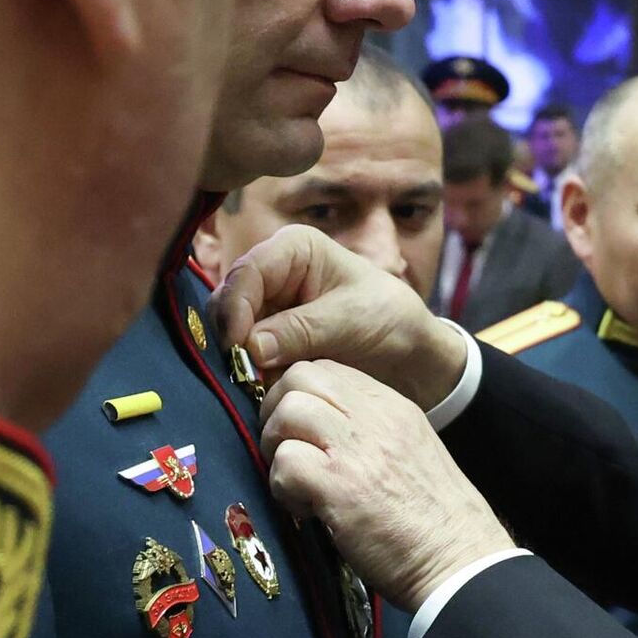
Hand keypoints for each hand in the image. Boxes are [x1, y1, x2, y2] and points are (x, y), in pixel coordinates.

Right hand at [213, 226, 465, 409]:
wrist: (409, 351)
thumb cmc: (389, 318)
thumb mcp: (351, 321)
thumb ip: (301, 330)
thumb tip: (251, 347)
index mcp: (293, 248)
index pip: (247, 272)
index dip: (236, 309)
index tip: (239, 347)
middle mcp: (272, 272)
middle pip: (228, 302)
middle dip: (232, 339)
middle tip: (244, 374)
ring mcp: (267, 306)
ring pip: (230, 332)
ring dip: (240, 360)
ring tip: (259, 385)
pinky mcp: (268, 337)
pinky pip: (245, 355)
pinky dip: (252, 372)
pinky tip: (266, 389)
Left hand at [261, 361, 513, 611]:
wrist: (459, 559)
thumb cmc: (434, 521)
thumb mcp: (411, 453)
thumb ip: (370, 432)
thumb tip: (317, 430)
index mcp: (394, 406)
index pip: (325, 369)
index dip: (298, 395)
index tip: (300, 431)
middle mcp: (375, 417)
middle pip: (298, 379)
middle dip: (277, 413)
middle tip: (289, 454)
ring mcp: (357, 449)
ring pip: (285, 414)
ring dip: (277, 450)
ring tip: (298, 484)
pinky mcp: (339, 486)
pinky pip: (285, 462)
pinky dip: (283, 488)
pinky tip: (307, 510)